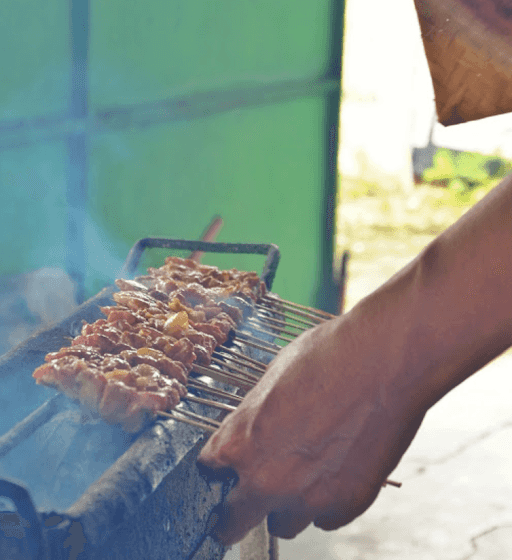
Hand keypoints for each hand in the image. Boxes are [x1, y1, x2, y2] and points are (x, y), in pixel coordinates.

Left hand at [197, 311, 426, 544]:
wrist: (382, 359)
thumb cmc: (328, 356)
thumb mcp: (272, 378)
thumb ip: (255, 417)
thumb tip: (254, 430)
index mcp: (240, 443)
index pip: (208, 471)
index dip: (217, 467)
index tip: (224, 470)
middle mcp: (268, 479)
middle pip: (232, 523)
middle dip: (233, 513)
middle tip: (240, 506)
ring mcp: (309, 498)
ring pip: (284, 524)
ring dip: (285, 505)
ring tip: (304, 474)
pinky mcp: (347, 504)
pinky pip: (326, 517)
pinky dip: (326, 501)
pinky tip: (337, 469)